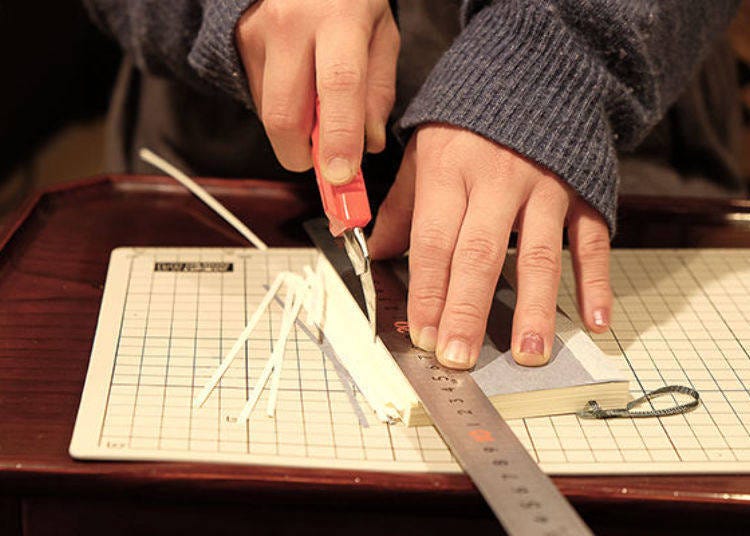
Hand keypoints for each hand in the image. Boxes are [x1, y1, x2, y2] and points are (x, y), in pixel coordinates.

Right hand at [235, 0, 398, 181]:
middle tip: (326, 160)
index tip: (341, 175)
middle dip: (304, 156)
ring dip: (296, 133)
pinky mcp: (239, 47)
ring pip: (269, 116)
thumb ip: (378, 93)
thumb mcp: (382, 35)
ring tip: (316, 106)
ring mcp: (258, 36)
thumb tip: (367, 145)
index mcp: (338, 18)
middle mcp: (291, 26)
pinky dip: (284, 113)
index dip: (339, 137)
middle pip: (285, 117)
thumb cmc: (350, 1)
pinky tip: (298, 87)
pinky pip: (260, 103)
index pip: (338, 84)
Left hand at [369, 124, 612, 368]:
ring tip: (526, 353)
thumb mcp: (424, 153)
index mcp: (450, 172)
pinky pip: (593, 241)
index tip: (422, 335)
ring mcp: (546, 188)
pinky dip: (596, 282)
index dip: (427, 291)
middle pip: (480, 254)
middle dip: (468, 310)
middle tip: (460, 357)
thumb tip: (377, 253)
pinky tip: (596, 321)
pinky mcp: (584, 193)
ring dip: (534, 307)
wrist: (536, 71)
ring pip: (539, 254)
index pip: (433, 242)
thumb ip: (403, 206)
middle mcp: (497, 182)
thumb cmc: (469, 123)